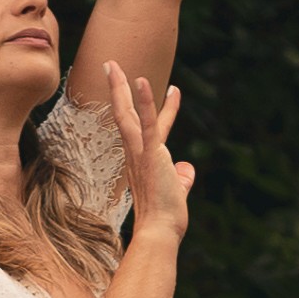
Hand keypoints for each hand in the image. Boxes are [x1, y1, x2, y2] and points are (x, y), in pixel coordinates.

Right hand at [104, 60, 194, 246]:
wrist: (159, 232)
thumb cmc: (167, 218)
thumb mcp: (178, 192)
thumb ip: (182, 177)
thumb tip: (187, 168)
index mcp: (142, 159)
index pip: (146, 126)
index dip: (149, 105)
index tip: (152, 84)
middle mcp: (136, 153)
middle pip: (124, 115)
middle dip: (119, 89)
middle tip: (111, 66)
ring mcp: (141, 153)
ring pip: (128, 115)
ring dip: (121, 88)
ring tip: (115, 65)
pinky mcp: (152, 154)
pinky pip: (148, 123)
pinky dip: (145, 102)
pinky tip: (142, 81)